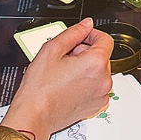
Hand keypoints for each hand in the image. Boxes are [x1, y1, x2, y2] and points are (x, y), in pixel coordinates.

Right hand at [5, 17, 113, 139]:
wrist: (35, 115)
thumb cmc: (40, 88)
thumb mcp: (52, 50)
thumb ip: (73, 33)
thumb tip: (86, 25)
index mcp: (96, 63)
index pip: (105, 39)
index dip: (91, 34)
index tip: (80, 36)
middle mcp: (104, 80)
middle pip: (101, 56)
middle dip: (84, 53)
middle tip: (64, 58)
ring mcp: (101, 95)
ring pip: (98, 72)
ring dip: (85, 68)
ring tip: (64, 74)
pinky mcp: (96, 105)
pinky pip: (96, 87)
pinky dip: (86, 83)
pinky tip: (68, 85)